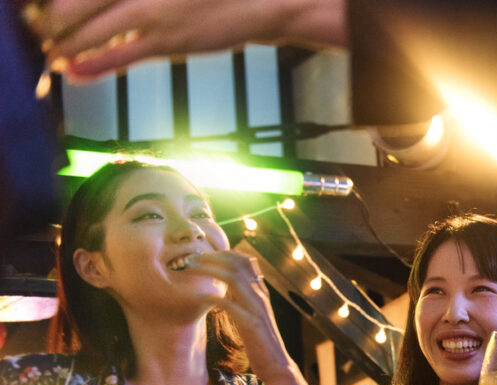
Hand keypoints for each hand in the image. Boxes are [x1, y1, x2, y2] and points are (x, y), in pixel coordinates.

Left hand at [29, 0, 347, 79]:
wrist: (262, 1)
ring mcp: (152, 14)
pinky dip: (94, 64)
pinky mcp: (168, 42)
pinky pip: (121, 55)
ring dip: (66, 45)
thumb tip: (113, 23)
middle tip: (39, 32)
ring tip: (50, 54)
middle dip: (53, 22)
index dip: (61, 5)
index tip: (47, 13)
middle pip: (78, 6)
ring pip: (93, 32)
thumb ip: (139, 0)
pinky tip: (75, 70)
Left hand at [185, 250, 291, 381]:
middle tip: (193, 257)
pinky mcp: (251, 324)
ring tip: (192, 269)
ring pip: (234, 278)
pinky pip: (230, 304)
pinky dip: (213, 297)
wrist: (276, 363)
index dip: (224, 253)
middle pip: (238, 264)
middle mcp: (260, 295)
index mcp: (260, 292)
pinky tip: (200, 297)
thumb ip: (242, 297)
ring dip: (210, 270)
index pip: (245, 260)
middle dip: (214, 257)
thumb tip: (226, 285)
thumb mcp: (251, 313)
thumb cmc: (259, 340)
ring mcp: (257, 308)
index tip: (204, 254)